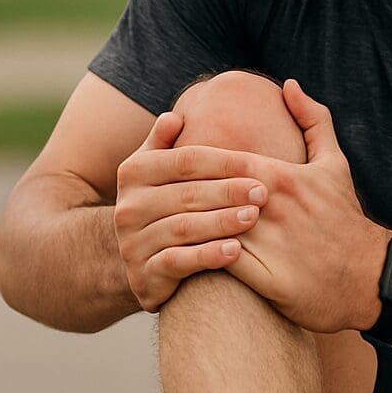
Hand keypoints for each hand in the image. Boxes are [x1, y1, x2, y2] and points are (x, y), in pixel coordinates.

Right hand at [113, 111, 268, 311]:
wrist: (141, 260)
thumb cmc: (164, 204)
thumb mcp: (157, 171)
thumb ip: (164, 143)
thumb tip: (174, 117)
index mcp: (134, 172)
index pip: (185, 161)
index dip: (223, 162)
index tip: (258, 166)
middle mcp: (128, 206)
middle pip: (186, 194)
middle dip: (228, 192)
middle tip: (263, 193)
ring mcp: (132, 242)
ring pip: (183, 228)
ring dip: (221, 222)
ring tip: (254, 218)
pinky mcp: (142, 275)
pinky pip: (176, 262)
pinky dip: (207, 256)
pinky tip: (235, 251)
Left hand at [151, 79, 388, 332]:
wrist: (371, 277)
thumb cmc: (345, 219)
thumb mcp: (335, 164)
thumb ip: (313, 120)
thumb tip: (289, 85)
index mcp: (281, 176)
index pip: (220, 161)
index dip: (187, 162)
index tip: (164, 165)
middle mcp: (271, 206)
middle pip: (206, 194)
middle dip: (175, 193)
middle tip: (148, 194)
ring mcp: (268, 244)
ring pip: (208, 228)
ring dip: (181, 227)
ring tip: (154, 226)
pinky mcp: (267, 280)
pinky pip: (220, 266)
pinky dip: (197, 259)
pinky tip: (176, 258)